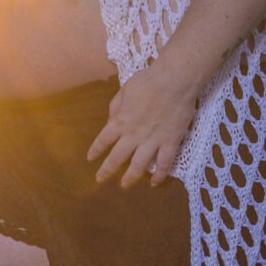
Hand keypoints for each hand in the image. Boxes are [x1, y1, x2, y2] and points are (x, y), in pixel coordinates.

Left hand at [87, 61, 197, 187]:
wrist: (174, 80)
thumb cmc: (148, 81)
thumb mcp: (124, 91)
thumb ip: (115, 108)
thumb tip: (111, 122)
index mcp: (120, 121)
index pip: (103, 140)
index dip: (96, 150)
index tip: (90, 158)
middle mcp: (133, 135)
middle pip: (117, 158)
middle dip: (106, 171)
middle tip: (100, 179)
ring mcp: (152, 140)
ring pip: (139, 166)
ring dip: (130, 178)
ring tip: (124, 185)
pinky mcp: (170, 142)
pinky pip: (164, 163)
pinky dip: (160, 175)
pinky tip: (155, 183)